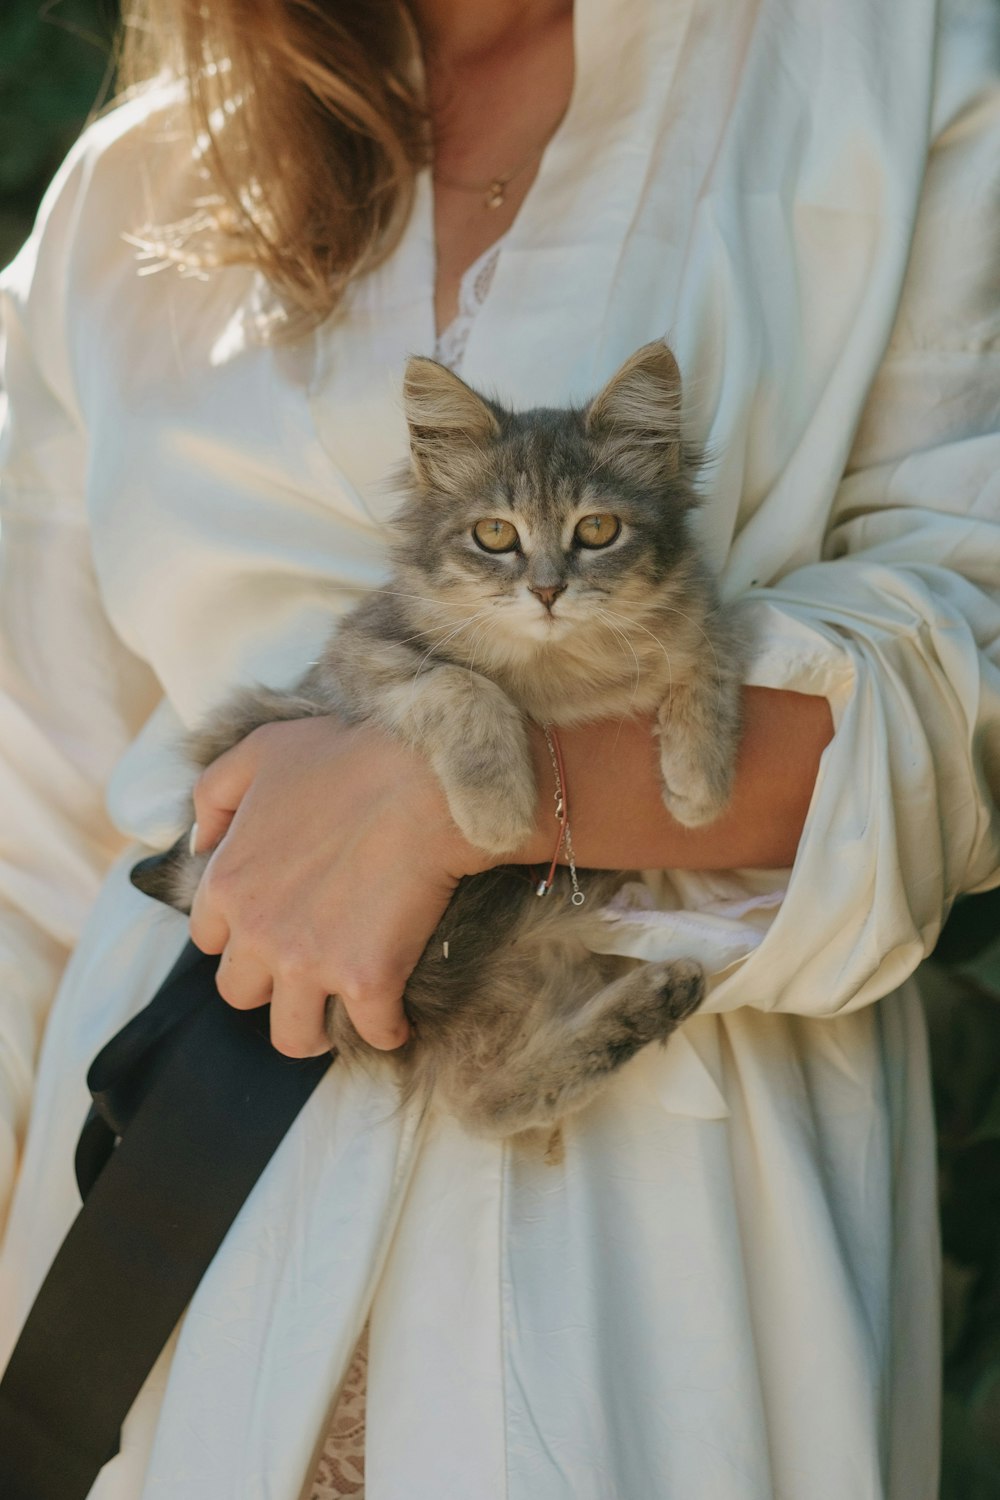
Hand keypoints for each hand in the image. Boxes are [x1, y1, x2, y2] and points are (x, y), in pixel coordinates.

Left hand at [187, 716, 489, 1056]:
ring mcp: (310, 963)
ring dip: (315, 1029)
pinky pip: (374, 1033)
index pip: (208, 939)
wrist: (428, 780)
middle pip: (240, 993)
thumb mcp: (261, 751)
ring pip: (293, 1035)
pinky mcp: (368, 980)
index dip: (240, 934)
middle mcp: (257, 933)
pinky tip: (398, 1018)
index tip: (271, 928)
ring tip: (339, 1013)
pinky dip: (387, 1030)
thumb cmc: (350, 757)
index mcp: (226, 884)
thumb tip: (200, 844)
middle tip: (305, 968)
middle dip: (269, 984)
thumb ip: (214, 795)